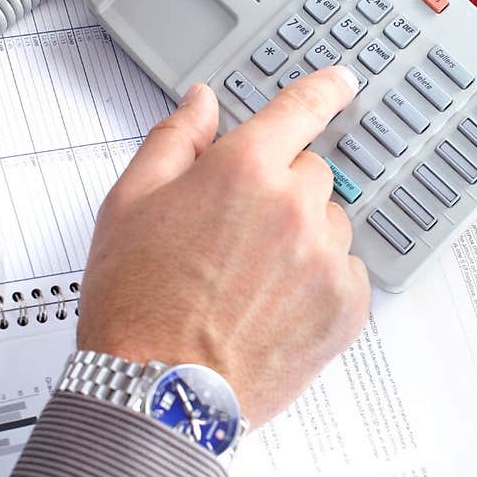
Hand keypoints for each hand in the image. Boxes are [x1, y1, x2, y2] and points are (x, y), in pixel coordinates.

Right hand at [77, 68, 371, 428]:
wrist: (159, 393)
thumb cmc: (137, 305)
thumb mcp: (130, 203)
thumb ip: (175, 140)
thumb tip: (203, 103)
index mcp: (244, 169)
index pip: (301, 108)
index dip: (324, 90)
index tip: (341, 83)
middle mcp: (294, 207)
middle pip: (311, 173)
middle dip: (280, 191)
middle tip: (236, 236)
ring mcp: (324, 258)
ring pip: (330, 225)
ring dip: (303, 238)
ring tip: (251, 282)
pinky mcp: (345, 307)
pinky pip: (347, 274)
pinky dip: (320, 284)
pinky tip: (275, 307)